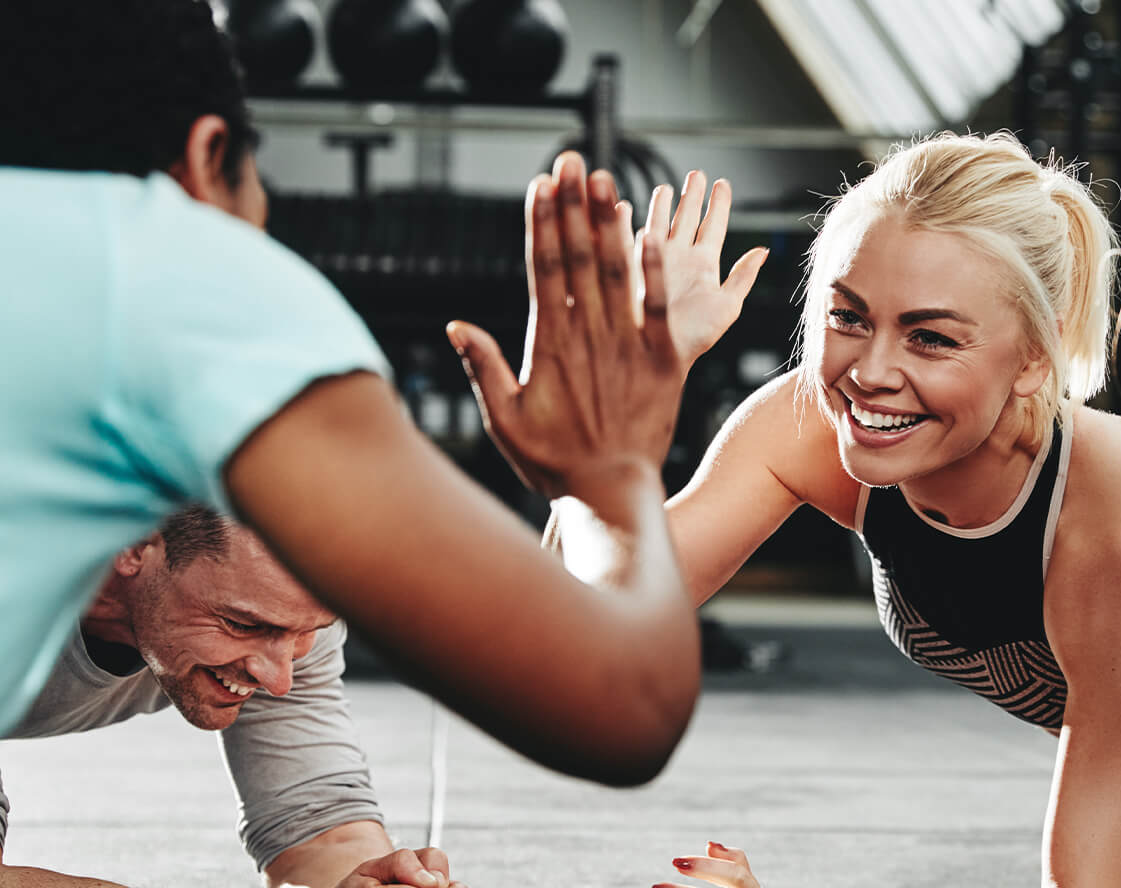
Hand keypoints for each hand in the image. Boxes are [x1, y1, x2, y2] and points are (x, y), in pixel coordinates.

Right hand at [448, 151, 679, 499]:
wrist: (611, 495)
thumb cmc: (553, 463)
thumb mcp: (505, 420)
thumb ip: (482, 369)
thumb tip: (456, 326)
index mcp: (548, 345)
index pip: (543, 270)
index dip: (541, 224)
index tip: (539, 185)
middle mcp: (588, 337)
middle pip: (577, 258)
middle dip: (573, 206)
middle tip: (571, 159)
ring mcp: (627, 346)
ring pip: (616, 272)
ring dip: (610, 223)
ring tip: (604, 179)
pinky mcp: (664, 361)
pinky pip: (659, 308)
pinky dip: (655, 272)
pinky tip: (651, 233)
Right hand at [640, 171, 765, 375]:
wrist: (658, 353)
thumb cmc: (694, 337)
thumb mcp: (727, 306)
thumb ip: (743, 276)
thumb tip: (763, 250)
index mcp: (703, 265)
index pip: (713, 226)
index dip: (719, 204)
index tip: (723, 183)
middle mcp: (678, 258)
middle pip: (686, 217)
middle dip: (692, 194)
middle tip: (697, 173)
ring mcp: (653, 259)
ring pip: (658, 221)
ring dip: (662, 203)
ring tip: (666, 186)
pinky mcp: (630, 264)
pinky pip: (627, 236)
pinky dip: (625, 221)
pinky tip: (624, 206)